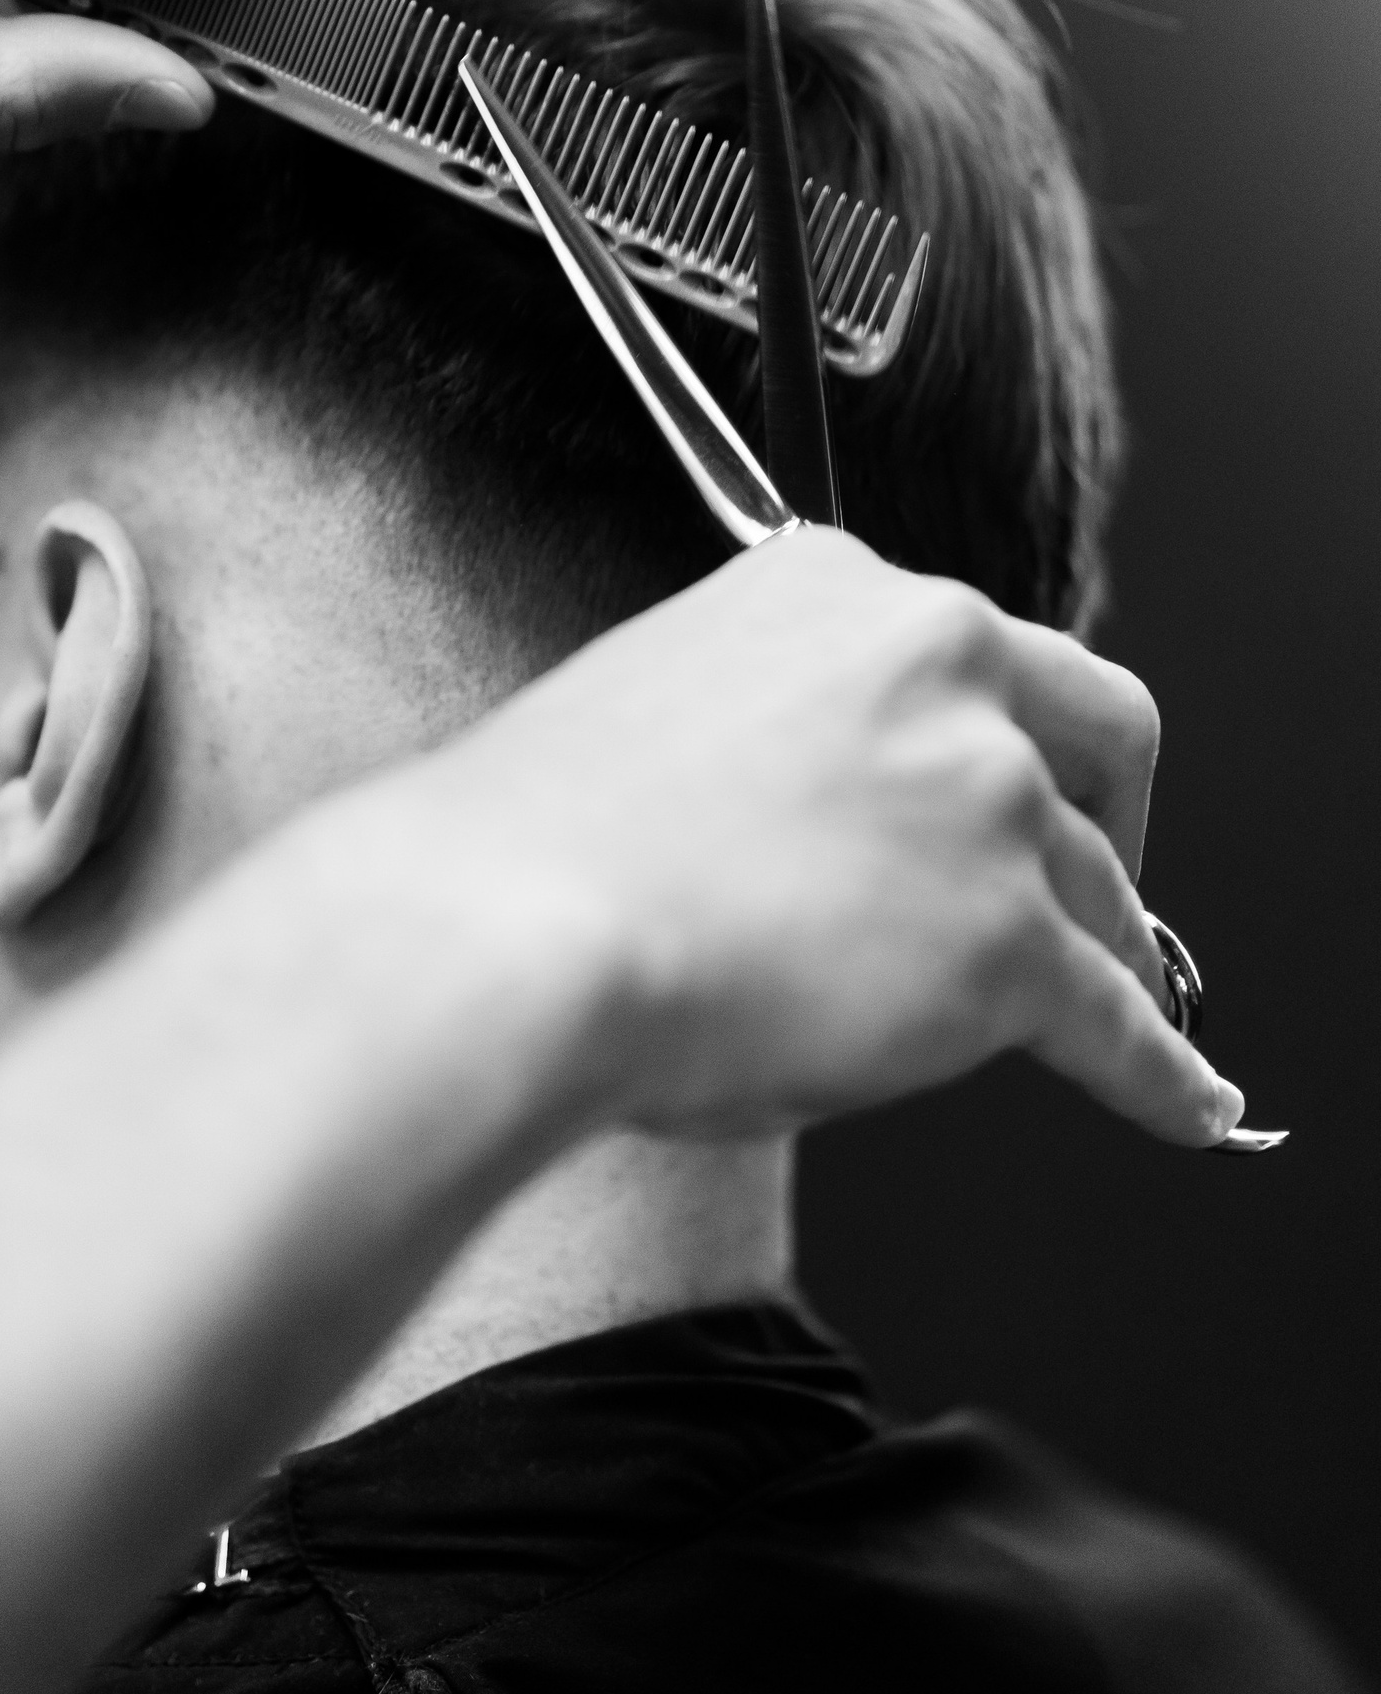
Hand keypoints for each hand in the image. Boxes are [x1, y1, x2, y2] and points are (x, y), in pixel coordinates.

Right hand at [422, 526, 1236, 1148]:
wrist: (507, 930)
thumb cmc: (535, 843)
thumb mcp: (664, 709)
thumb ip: (782, 741)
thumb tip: (832, 845)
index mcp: (835, 589)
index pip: (973, 653)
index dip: (1002, 736)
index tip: (996, 788)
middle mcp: (936, 662)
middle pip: (1092, 742)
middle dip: (1105, 820)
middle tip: (1086, 886)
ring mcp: (982, 799)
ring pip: (1097, 894)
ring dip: (1099, 960)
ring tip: (1111, 1019)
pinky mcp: (1007, 940)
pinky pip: (1122, 1027)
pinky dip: (1164, 1078)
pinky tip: (1186, 1104)